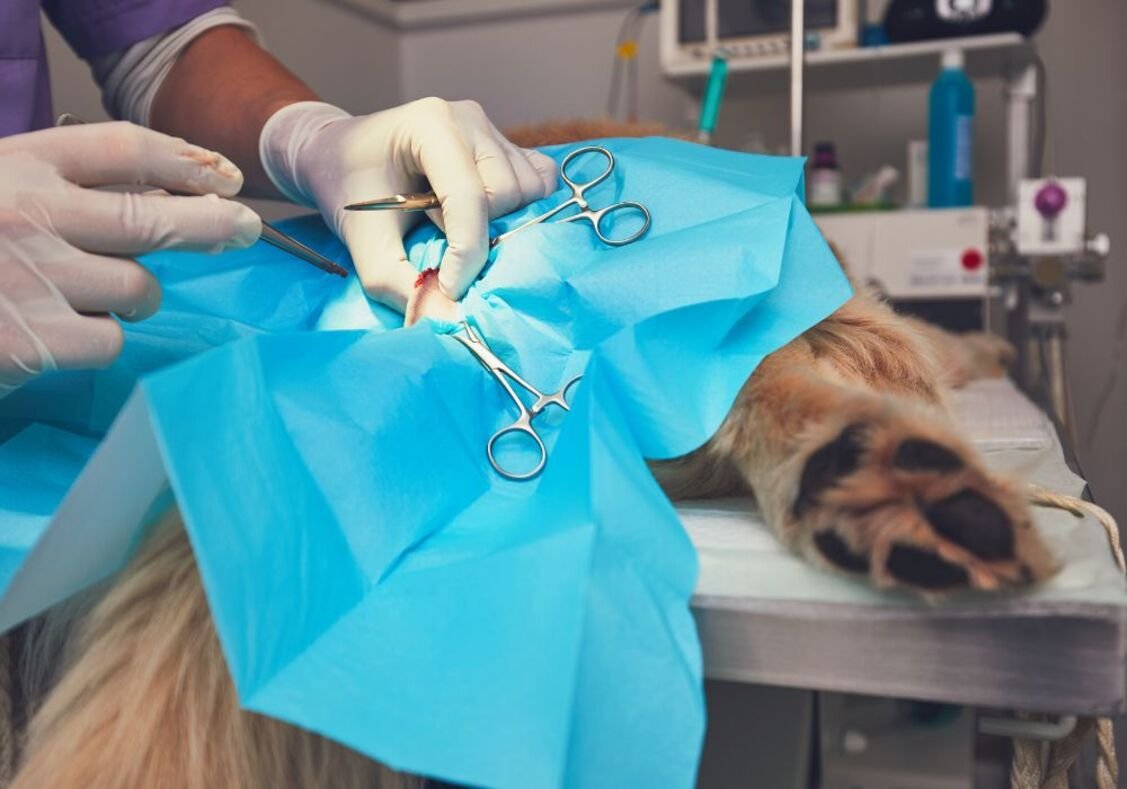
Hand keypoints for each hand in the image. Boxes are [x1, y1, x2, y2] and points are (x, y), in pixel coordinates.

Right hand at [0, 122, 260, 394]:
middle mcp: (30, 214)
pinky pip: (109, 338)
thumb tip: (166, 198)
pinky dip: (99, 339)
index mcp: (17, 166)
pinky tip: (62, 334)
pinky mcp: (33, 338)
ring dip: (135, 296)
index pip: (123, 149)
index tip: (225, 178)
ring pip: (138, 287)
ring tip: (94, 295)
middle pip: (155, 218)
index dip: (185, 161)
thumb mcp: (0, 192)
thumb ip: (62, 191)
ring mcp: (34, 276)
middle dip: (213, 224)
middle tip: (243, 228)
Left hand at [259, 98, 556, 309]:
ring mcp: (490, 128)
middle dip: (478, 234)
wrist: (340, 155)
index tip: (449, 290)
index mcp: (430, 125)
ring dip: (501, 222)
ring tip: (453, 225)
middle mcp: (468, 118)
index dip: (465, 254)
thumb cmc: (349, 191)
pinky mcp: (506, 145)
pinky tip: (486, 216)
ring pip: (528, 190)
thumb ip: (401, 284)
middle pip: (506, 194)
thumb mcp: (363, 244)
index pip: (469, 197)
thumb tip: (450, 320)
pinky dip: (522, 208)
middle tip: (436, 242)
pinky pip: (539, 181)